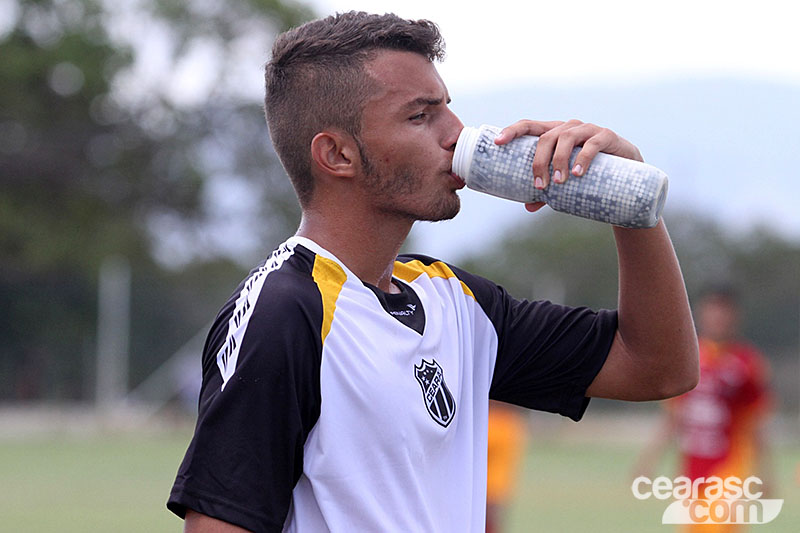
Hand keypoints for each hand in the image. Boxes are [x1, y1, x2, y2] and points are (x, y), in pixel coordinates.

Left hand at [494, 120, 643, 211]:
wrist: (626, 173)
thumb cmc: (588, 174)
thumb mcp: (565, 182)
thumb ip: (547, 192)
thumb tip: (527, 206)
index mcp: (554, 134)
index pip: (529, 126)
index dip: (512, 131)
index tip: (497, 142)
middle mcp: (569, 127)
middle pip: (546, 137)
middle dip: (539, 161)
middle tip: (540, 186)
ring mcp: (588, 130)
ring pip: (565, 138)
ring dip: (558, 161)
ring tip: (558, 182)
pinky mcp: (606, 136)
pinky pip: (592, 144)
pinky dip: (583, 158)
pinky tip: (577, 173)